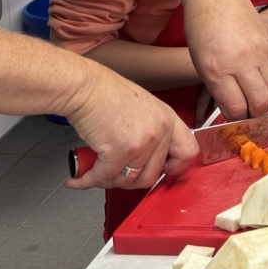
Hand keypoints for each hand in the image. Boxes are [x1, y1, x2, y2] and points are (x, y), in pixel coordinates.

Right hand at [63, 65, 197, 191]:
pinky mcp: (119, 151)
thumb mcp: (143, 108)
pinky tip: (79, 179)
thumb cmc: (106, 94)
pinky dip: (88, 181)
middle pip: (151, 175)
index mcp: (168, 119)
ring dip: (108, 181)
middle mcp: (159, 131)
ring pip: (127, 180)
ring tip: (95, 173)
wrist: (85, 87)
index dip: (175, 167)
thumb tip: (146, 159)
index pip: (188, 152)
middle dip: (130, 181)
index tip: (161, 171)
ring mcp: (141, 143)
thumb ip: (151, 131)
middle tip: (116, 175)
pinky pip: (104, 177)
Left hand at [182, 0, 267, 117]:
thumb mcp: (202, 63)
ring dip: (265, 103)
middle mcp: (241, 62)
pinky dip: (266, 82)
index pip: (236, 108)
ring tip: (256, 107)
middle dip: (256, 117)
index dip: (237, 121)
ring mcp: (258, 52)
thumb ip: (218, 89)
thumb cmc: (201, 29)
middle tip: (250, 120)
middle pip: (259, 103)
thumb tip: (235, 110)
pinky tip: (257, 82)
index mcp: (217, 69)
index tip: (235, 123)